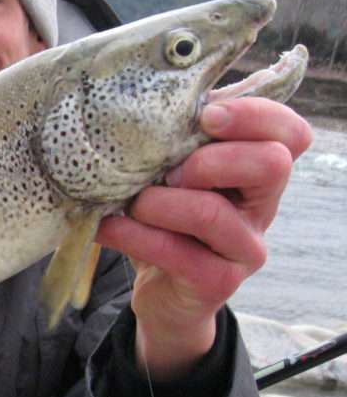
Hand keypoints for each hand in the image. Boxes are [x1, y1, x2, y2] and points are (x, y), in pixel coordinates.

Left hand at [96, 98, 312, 377]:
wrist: (160, 289)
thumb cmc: (165, 216)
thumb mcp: (171, 173)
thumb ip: (175, 142)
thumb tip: (139, 107)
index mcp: (257, 170)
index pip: (289, 132)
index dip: (254, 116)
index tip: (205, 115)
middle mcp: (262, 206)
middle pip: (271, 164)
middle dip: (209, 160)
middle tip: (168, 173)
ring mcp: (245, 247)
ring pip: (213, 213)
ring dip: (159, 203)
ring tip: (131, 204)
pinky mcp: (219, 281)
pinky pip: (177, 253)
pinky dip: (133, 236)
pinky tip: (107, 228)